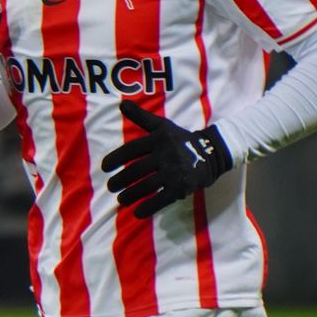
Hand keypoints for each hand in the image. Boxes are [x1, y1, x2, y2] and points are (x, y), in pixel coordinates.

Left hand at [101, 100, 233, 218]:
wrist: (211, 153)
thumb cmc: (180, 139)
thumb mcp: (162, 125)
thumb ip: (141, 117)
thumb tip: (121, 103)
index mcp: (158, 139)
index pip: (131, 149)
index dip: (116, 158)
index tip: (104, 168)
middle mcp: (165, 155)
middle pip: (136, 170)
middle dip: (120, 180)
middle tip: (110, 187)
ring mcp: (174, 172)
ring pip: (147, 186)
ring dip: (131, 195)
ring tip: (121, 200)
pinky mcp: (181, 187)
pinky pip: (162, 199)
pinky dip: (148, 207)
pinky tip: (137, 213)